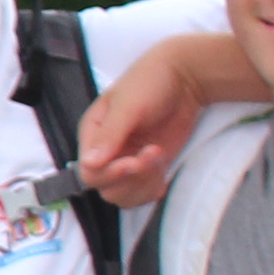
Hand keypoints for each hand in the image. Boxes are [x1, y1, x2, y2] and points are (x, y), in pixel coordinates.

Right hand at [76, 41, 205, 210]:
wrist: (185, 79)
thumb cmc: (150, 82)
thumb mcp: (128, 105)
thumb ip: (109, 134)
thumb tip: (88, 163)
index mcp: (93, 135)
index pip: (89, 171)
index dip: (110, 173)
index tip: (134, 162)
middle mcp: (106, 152)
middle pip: (105, 188)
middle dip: (130, 179)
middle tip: (152, 155)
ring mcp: (128, 161)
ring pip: (124, 195)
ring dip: (144, 185)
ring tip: (159, 158)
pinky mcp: (148, 167)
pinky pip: (142, 193)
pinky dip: (152, 190)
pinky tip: (162, 175)